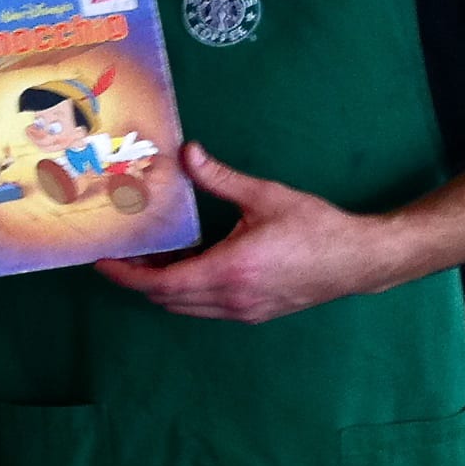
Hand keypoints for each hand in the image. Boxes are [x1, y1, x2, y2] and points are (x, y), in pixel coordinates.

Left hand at [95, 143, 397, 323]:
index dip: (127, 276)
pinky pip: (207, 307)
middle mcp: (232, 298)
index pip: (162, 284)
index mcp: (230, 271)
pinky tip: (188, 263)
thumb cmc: (316, 227)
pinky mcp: (256, 312)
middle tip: (123, 253)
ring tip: (151, 256)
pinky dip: (188, 290)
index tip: (104, 262)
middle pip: (167, 299)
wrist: (360, 260)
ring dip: (163, 286)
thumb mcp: (264, 196)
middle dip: (139, 279)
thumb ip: (220, 178)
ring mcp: (244, 311)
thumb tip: (186, 152)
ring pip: (187, 306)